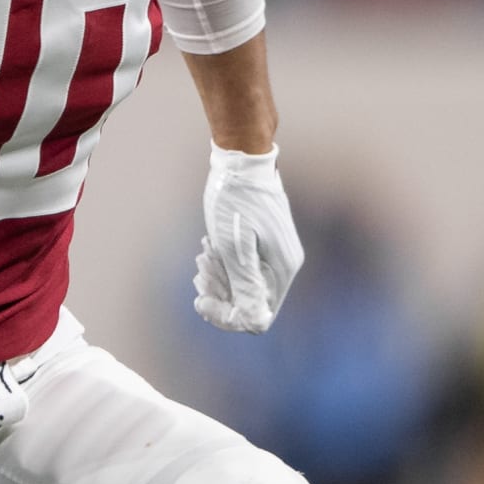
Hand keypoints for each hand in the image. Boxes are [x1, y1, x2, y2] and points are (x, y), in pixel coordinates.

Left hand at [193, 144, 302, 332]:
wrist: (240, 159)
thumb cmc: (235, 199)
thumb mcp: (233, 247)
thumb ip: (245, 287)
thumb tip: (255, 323)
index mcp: (281, 270)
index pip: (257, 318)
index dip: (227, 316)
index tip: (200, 300)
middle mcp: (283, 266)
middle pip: (250, 304)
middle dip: (219, 293)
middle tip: (200, 269)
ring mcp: (274, 255)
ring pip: (244, 287)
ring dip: (218, 279)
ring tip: (203, 255)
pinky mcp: (264, 245)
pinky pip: (243, 270)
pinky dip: (223, 266)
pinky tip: (209, 247)